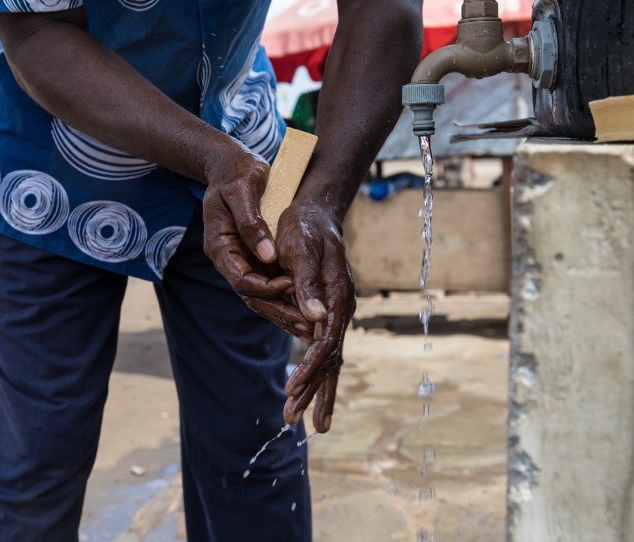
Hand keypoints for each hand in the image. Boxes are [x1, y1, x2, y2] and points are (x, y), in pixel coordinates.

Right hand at [202, 143, 314, 341]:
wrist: (230, 163)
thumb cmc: (236, 171)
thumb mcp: (242, 190)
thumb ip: (252, 223)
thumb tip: (269, 256)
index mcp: (219, 246)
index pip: (242, 280)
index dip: (267, 288)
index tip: (293, 284)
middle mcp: (229, 259)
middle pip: (253, 296)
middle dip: (280, 311)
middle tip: (308, 325)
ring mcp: (241, 259)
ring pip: (262, 295)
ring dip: (285, 311)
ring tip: (312, 326)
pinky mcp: (254, 256)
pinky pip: (269, 283)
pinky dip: (287, 296)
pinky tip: (307, 306)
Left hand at [274, 199, 355, 432]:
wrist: (316, 213)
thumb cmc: (305, 227)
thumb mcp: (300, 248)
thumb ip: (308, 283)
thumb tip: (317, 318)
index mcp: (338, 295)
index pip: (325, 341)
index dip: (309, 367)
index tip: (291, 388)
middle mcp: (342, 308)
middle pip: (331, 359)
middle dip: (314, 392)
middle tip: (297, 421)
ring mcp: (337, 313)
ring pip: (330, 359)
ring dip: (317, 390)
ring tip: (304, 421)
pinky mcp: (328, 313)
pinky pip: (325, 349)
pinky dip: (316, 373)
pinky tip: (307, 390)